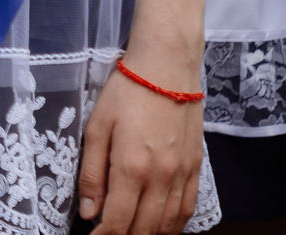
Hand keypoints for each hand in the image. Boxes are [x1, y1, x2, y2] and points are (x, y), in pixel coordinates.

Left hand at [76, 55, 206, 232]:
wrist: (167, 68)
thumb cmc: (126, 92)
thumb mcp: (97, 127)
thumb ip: (92, 174)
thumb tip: (89, 213)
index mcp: (132, 168)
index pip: (118, 222)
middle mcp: (161, 178)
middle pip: (144, 229)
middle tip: (108, 234)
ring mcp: (182, 175)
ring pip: (168, 225)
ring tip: (130, 232)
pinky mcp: (196, 168)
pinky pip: (188, 209)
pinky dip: (173, 225)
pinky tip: (160, 226)